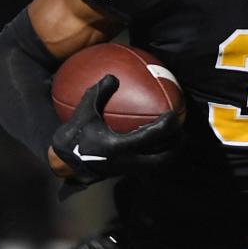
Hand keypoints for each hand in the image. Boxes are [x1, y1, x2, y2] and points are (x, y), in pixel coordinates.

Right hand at [51, 75, 180, 183]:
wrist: (64, 162)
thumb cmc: (74, 135)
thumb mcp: (83, 112)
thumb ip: (98, 93)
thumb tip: (113, 75)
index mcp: (118, 147)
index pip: (151, 136)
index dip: (166, 126)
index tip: (174, 114)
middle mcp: (128, 161)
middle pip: (164, 157)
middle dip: (177, 145)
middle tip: (183, 130)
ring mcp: (129, 170)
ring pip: (159, 164)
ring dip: (171, 152)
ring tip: (178, 140)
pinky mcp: (127, 173)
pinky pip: (150, 165)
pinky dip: (159, 155)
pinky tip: (160, 144)